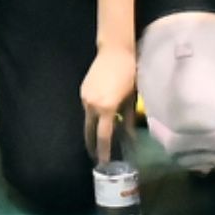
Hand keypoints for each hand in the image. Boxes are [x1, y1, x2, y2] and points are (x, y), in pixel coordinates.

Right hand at [81, 44, 138, 162]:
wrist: (115, 52)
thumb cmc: (129, 75)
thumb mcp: (131, 100)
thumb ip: (129, 121)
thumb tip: (131, 140)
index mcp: (106, 108)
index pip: (103, 136)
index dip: (103, 151)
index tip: (102, 162)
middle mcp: (92, 105)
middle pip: (89, 131)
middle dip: (92, 144)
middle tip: (96, 155)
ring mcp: (85, 97)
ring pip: (87, 119)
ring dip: (93, 128)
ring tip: (100, 137)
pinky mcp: (82, 90)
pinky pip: (87, 107)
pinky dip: (93, 114)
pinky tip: (100, 115)